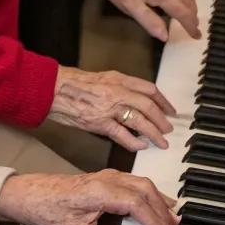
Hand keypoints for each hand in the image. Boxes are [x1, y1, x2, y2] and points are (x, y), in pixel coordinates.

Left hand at [0, 168, 179, 224]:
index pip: (138, 206)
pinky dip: (150, 194)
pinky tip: (158, 203)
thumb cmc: (48, 212)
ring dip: (160, 201)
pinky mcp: (105, 178)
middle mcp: (107, 179)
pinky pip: (134, 182)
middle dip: (163, 213)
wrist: (28, 194)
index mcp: (100, 192)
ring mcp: (107, 176)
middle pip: (146, 190)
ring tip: (174, 221)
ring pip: (142, 183)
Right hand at [50, 66, 175, 150]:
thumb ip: (120, 85)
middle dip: (162, 120)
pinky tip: (141, 146)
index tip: (170, 110)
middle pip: (148, 106)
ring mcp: (109, 108)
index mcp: (119, 79)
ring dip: (154, 133)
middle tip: (168, 129)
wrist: (54, 89)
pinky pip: (123, 134)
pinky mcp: (100, 123)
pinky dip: (134, 142)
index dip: (163, 101)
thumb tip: (136, 97)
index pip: (149, 89)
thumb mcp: (102, 78)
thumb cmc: (74, 84)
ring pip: (139, 121)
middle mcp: (117, 92)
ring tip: (161, 142)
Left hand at [94, 0, 200, 43]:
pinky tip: (174, 1)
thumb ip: (147, 19)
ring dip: (189, 5)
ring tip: (190, 16)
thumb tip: (164, 35)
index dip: (190, 24)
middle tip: (196, 29)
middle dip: (193, 15)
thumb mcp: (127, 2)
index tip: (197, 36)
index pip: (181, 11)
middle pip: (186, 0)